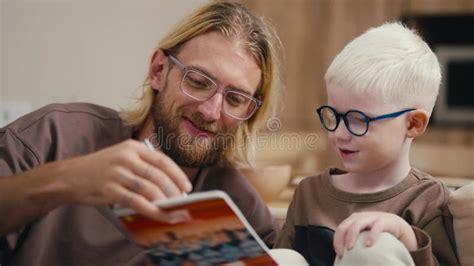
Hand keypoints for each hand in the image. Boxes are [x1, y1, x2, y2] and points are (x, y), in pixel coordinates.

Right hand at [60, 139, 191, 218]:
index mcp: (132, 147)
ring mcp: (117, 173)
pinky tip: (159, 215)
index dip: (178, 175)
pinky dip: (151, 209)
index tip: (187, 187)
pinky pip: (137, 201)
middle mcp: (126, 157)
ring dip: (165, 201)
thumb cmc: (100, 168)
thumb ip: (143, 164)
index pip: (162, 160)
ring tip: (173, 209)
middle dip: (173, 190)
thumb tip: (170, 182)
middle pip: (158, 175)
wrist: (69, 176)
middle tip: (181, 201)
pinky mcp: (110, 189)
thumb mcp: (122, 156)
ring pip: (149, 189)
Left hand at [333, 212, 416, 256]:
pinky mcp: (384, 221)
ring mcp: (371, 217)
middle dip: (341, 239)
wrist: (398, 226)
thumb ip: (355, 241)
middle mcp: (360, 218)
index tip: (339, 254)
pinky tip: (368, 244)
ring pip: (357, 224)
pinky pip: (376, 227)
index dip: (337, 241)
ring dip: (351, 236)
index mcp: (353, 221)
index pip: (340, 229)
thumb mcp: (363, 235)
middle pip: (345, 226)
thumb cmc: (377, 234)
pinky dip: (371, 235)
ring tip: (350, 248)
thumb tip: (343, 258)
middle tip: (342, 252)